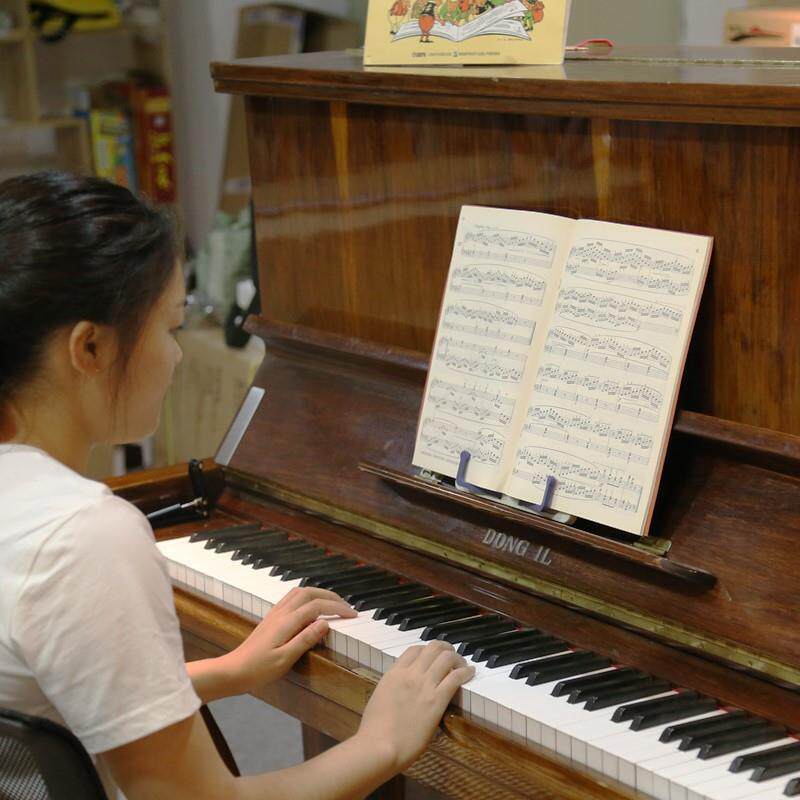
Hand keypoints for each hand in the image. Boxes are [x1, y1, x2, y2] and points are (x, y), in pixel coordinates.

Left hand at [223, 586, 356, 692]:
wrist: (233, 670)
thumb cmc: (258, 669)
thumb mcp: (285, 659)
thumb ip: (305, 640)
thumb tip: (325, 623)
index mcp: (287, 622)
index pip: (317, 606)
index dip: (337, 608)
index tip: (353, 615)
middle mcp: (281, 612)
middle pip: (309, 593)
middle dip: (331, 596)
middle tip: (347, 607)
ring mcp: (275, 613)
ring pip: (300, 592)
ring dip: (319, 593)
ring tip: (333, 604)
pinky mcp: (271, 617)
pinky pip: (292, 598)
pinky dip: (307, 597)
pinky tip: (311, 608)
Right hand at [355, 641, 474, 770]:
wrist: (379, 746)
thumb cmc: (374, 730)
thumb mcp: (381, 699)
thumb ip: (393, 689)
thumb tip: (401, 692)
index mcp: (394, 673)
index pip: (414, 650)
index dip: (427, 650)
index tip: (433, 657)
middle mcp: (411, 674)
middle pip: (433, 648)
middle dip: (445, 649)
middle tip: (452, 656)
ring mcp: (425, 685)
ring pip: (446, 658)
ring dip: (457, 659)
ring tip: (463, 665)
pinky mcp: (437, 700)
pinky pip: (456, 677)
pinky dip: (466, 671)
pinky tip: (470, 672)